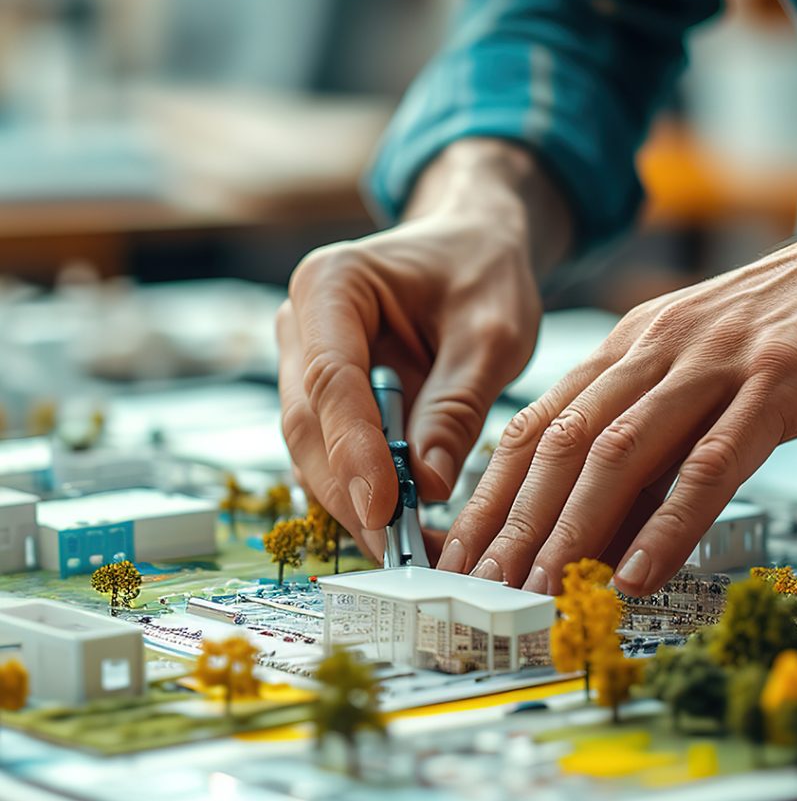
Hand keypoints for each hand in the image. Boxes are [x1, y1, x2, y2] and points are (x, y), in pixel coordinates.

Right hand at [276, 139, 570, 559]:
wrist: (472, 248)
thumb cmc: (482, 273)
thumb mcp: (491, 334)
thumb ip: (457, 405)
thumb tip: (430, 486)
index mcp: (331, 284)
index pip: (331, 378)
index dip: (353, 450)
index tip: (385, 510)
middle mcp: (301, 324)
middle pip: (308, 425)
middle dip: (351, 494)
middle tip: (400, 552)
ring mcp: (304, 363)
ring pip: (312, 450)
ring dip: (355, 505)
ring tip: (410, 552)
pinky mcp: (325, 399)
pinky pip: (334, 455)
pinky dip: (365, 495)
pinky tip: (405, 527)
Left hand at [439, 111, 796, 595]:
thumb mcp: (706, 370)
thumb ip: (656, 432)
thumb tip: (605, 518)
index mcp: (631, 347)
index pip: (539, 427)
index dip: (492, 494)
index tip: (460, 554)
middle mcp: (658, 348)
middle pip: (563, 444)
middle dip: (513, 523)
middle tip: (478, 588)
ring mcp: (717, 361)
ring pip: (622, 453)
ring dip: (573, 530)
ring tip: (540, 591)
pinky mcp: (783, 377)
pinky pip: (713, 461)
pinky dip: (669, 523)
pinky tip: (640, 572)